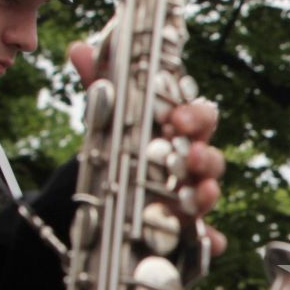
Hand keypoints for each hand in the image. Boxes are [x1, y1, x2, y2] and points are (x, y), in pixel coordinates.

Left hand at [69, 42, 225, 256]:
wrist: (107, 197)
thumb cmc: (120, 151)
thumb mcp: (107, 119)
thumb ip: (99, 87)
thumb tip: (79, 49)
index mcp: (178, 133)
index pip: (199, 118)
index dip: (194, 116)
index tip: (178, 117)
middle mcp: (188, 165)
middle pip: (209, 157)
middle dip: (204, 155)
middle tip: (188, 155)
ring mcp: (189, 198)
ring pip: (207, 194)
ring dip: (207, 193)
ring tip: (198, 193)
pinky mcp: (184, 231)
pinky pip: (202, 237)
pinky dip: (209, 240)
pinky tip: (210, 241)